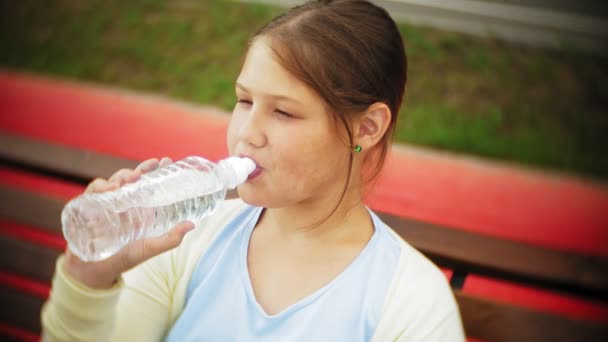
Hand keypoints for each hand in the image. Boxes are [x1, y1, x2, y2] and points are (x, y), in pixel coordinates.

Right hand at [63, 157, 194, 288]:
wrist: (93, 272)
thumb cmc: (123, 259)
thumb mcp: (149, 248)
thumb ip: (170, 239)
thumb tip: (192, 225)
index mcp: (138, 209)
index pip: (147, 184)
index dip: (154, 171)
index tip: (165, 161)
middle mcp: (122, 204)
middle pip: (130, 179)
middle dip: (141, 169)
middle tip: (151, 166)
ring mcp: (104, 204)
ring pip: (113, 181)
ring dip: (123, 176)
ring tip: (132, 178)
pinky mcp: (88, 207)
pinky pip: (93, 191)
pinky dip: (101, 186)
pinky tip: (110, 189)